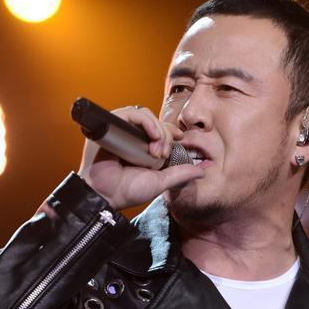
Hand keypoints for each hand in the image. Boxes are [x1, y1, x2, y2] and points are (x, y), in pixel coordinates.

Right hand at [78, 105, 203, 209]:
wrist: (107, 194)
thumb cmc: (128, 190)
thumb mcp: (161, 182)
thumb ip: (180, 175)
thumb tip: (201, 172)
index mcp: (144, 147)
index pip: (161, 129)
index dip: (172, 131)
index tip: (181, 137)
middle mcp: (133, 137)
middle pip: (156, 123)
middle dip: (165, 137)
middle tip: (161, 155)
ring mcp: (122, 130)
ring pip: (145, 116)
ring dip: (156, 130)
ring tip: (156, 150)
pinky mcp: (111, 125)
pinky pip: (131, 114)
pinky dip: (145, 121)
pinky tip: (151, 136)